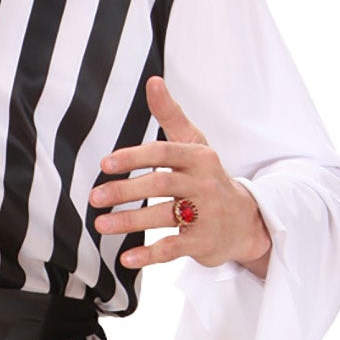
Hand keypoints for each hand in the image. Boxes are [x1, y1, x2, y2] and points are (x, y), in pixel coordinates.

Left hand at [88, 75, 272, 272]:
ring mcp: (206, 214)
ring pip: (164, 216)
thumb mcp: (194, 144)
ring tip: (101, 225)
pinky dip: (149, 254)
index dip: (134, 157)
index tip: (105, 164)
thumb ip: (171, 115)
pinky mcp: (203, 242)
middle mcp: (204, 183)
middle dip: (125, 191)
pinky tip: (126, 258)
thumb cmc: (208, 177)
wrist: (245, 221)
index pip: (164, 152)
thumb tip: (152, 81)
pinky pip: (173, 248)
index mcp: (199, 157)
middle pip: (161, 184)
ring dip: (129, 222)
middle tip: (95, 197)